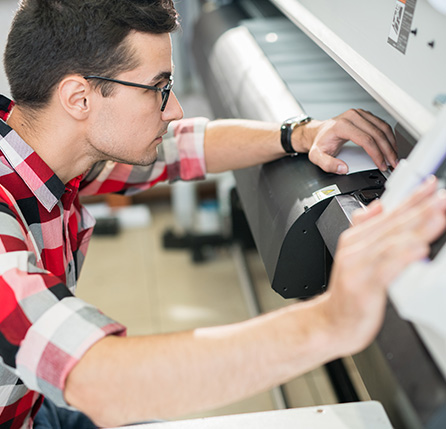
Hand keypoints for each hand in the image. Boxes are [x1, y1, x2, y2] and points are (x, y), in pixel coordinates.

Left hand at [296, 109, 397, 173]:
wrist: (318, 132)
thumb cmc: (319, 143)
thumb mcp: (317, 156)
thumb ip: (328, 164)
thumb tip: (343, 168)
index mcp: (342, 125)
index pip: (366, 140)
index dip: (376, 154)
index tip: (381, 165)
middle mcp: (352, 116)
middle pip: (377, 133)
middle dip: (388, 151)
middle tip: (392, 163)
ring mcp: (360, 114)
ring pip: (383, 128)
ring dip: (391, 143)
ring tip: (394, 157)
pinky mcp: (365, 116)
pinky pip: (382, 125)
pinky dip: (389, 137)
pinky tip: (390, 147)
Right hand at [321, 177, 445, 355]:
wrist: (330, 322)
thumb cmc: (348, 292)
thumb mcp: (352, 254)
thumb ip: (364, 227)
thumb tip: (377, 205)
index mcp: (355, 239)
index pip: (388, 214)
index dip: (411, 198)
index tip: (431, 186)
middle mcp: (355, 249)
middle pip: (391, 225)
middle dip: (419, 209)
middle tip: (441, 197)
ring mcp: (358, 267)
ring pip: (391, 243)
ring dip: (416, 228)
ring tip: (438, 216)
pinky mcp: (362, 287)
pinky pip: (385, 269)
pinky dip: (402, 257)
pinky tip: (419, 249)